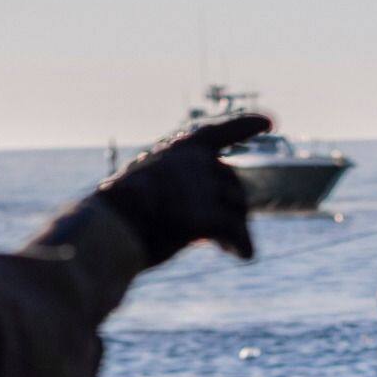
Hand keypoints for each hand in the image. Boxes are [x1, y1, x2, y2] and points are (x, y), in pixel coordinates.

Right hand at [97, 114, 271, 266]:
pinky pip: (237, 233)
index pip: (218, 134)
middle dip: (234, 206)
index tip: (270, 121)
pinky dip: (242, 246)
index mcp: (177, 151)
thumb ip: (173, 194)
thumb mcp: (143, 190)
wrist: (107, 230)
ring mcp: (202, 189)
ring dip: (237, 228)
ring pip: (239, 207)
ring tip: (225, 248)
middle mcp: (195, 163)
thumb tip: (201, 218)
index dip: (244, 126)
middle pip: (233, 182)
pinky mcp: (208, 218)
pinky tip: (243, 255)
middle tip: (225, 234)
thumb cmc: (115, 216)